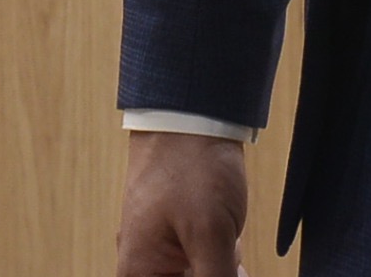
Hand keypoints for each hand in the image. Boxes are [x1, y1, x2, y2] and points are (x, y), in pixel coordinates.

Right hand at [117, 130, 248, 276]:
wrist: (188, 111)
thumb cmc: (191, 169)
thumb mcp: (211, 235)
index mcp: (139, 274)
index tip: (223, 270)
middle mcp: (144, 265)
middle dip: (214, 275)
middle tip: (230, 258)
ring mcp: (161, 248)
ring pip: (197, 276)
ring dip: (220, 269)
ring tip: (228, 243)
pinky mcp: (178, 234)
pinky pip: (201, 262)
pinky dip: (221, 259)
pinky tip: (231, 241)